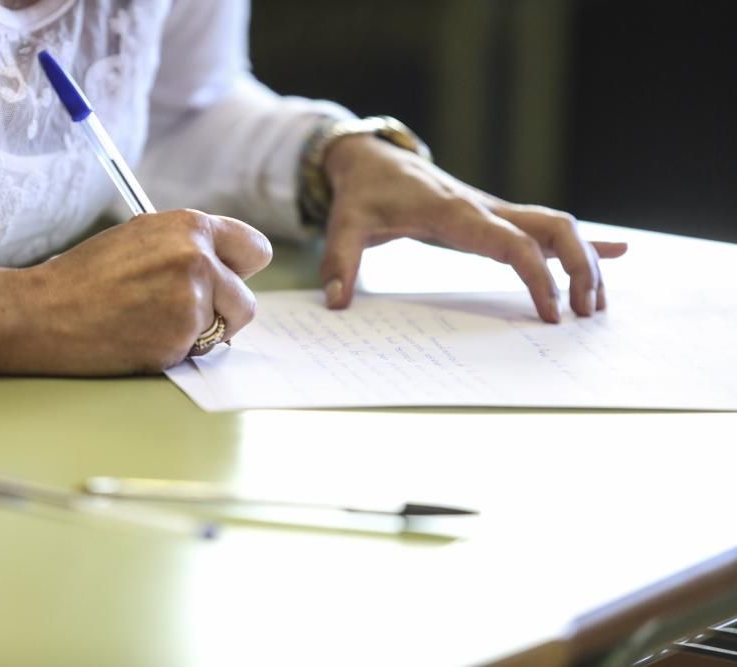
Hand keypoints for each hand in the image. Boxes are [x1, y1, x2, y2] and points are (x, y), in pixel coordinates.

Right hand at [10, 209, 271, 374]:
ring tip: (151, 322)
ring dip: (198, 334)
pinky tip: (140, 338)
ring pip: (223, 330)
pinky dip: (176, 351)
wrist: (43, 312)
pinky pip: (197, 351)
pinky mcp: (181, 336)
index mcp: (190, 226)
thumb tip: (225, 267)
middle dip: (224, 312)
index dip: (240, 271)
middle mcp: (198, 258)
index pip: (254, 250)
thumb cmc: (85, 277)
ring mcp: (192, 299)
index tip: (227, 282)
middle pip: (246, 300)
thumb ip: (186, 247)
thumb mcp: (140, 238)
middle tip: (185, 313)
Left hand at [320, 135, 627, 321]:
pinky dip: (583, 241)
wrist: (373, 159)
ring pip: (558, 225)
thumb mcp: (345, 223)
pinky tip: (618, 253)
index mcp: (455, 212)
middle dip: (581, 267)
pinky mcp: (494, 217)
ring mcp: (494, 211)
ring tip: (597, 304)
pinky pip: (546, 226)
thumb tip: (336, 301)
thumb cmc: (363, 193)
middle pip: (555, 227)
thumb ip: (340, 259)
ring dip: (586, 259)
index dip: (537, 277)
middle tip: (587, 314)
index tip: (550, 314)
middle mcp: (484, 208)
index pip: (512, 243)